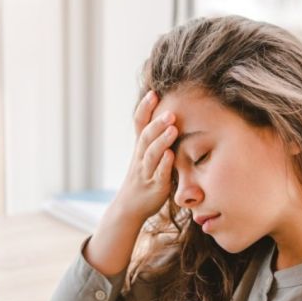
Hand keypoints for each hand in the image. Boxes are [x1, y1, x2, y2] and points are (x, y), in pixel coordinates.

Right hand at [111, 90, 178, 223]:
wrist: (128, 208)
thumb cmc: (142, 179)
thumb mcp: (146, 157)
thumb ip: (154, 139)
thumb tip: (168, 117)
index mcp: (139, 148)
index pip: (139, 125)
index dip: (144, 109)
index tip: (153, 92)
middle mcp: (140, 158)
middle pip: (145, 137)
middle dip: (156, 123)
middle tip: (170, 111)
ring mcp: (146, 172)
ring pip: (151, 154)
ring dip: (161, 140)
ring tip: (172, 129)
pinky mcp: (155, 187)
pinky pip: (159, 174)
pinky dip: (164, 164)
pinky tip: (170, 155)